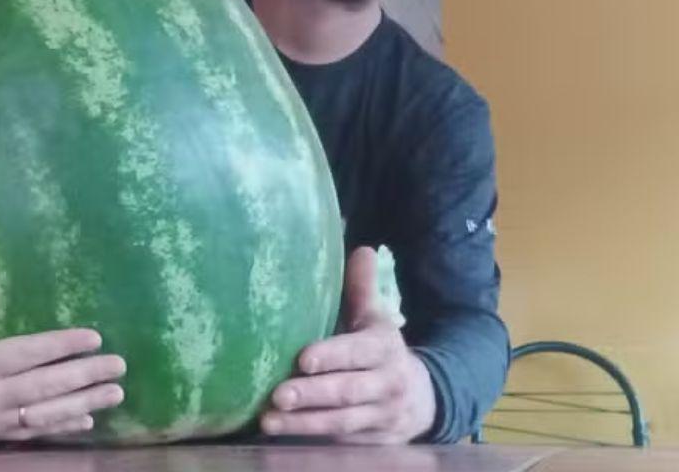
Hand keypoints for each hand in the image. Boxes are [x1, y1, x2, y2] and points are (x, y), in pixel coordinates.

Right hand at [0, 273, 126, 440]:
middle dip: (85, 375)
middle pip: (45, 386)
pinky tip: (87, 420)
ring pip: (45, 413)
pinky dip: (61, 427)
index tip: (93, 337)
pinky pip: (33, 433)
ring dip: (83, 403)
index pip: (27, 354)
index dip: (61, 346)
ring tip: (115, 393)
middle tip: (119, 365)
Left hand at [259, 247, 435, 443]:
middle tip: (277, 395)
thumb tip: (360, 249)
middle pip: (347, 391)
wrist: (422, 399)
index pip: (358, 352)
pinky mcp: (371, 442)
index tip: (303, 359)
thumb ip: (362, 289)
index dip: (332, 356)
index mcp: (385, 348)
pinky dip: (310, 439)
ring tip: (269, 420)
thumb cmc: (380, 351)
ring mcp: (380, 417)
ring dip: (304, 423)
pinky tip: (281, 434)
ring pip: (341, 422)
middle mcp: (387, 384)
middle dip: (311, 394)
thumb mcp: (376, 320)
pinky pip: (340, 443)